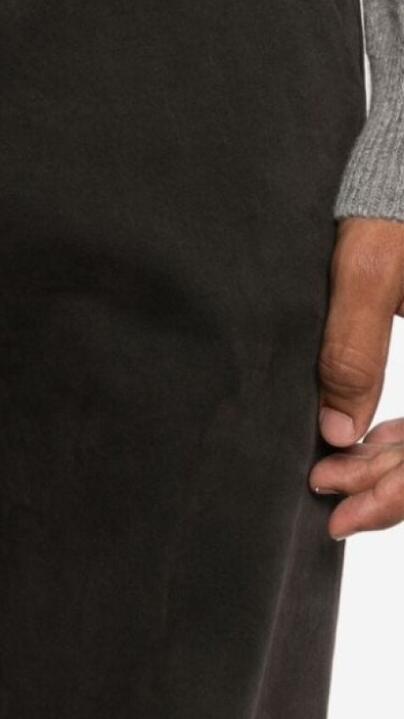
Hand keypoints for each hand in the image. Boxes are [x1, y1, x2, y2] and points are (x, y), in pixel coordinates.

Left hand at [310, 215, 403, 538]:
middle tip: (322, 492)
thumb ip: (353, 348)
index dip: (399, 493)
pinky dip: (401, 441)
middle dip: (387, 484)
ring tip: (329, 473)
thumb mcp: (372, 271)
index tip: (340, 511)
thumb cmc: (397, 207)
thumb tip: (335, 432)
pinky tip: (357, 443)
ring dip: (390, 466)